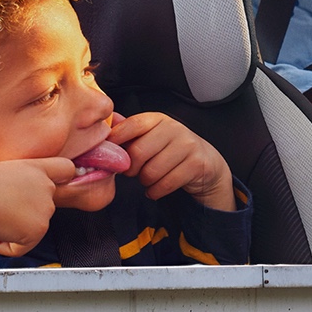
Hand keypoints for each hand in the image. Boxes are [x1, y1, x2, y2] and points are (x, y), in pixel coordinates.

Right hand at [0, 158, 74, 257]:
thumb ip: (18, 186)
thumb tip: (14, 205)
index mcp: (35, 168)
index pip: (65, 169)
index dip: (65, 178)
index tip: (66, 182)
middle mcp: (46, 186)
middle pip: (43, 209)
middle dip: (20, 216)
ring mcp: (45, 208)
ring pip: (29, 231)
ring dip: (9, 231)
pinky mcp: (38, 229)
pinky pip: (20, 248)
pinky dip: (3, 246)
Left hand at [110, 112, 234, 210]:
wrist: (206, 165)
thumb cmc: (170, 152)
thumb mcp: (151, 138)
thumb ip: (129, 134)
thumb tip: (105, 128)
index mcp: (158, 119)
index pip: (132, 125)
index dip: (117, 140)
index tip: (110, 153)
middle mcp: (174, 128)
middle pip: (138, 153)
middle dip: (131, 169)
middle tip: (133, 172)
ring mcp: (187, 145)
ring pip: (151, 172)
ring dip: (145, 182)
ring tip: (149, 179)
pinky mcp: (196, 164)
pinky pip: (165, 184)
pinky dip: (156, 192)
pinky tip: (156, 188)